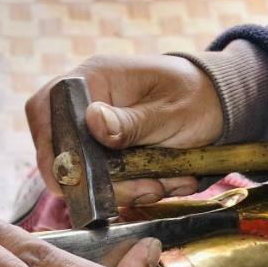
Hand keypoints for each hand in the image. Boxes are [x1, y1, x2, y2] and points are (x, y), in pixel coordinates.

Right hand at [25, 54, 223, 204]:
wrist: (221, 104)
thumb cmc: (197, 97)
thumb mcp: (170, 112)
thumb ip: (132, 121)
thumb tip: (93, 123)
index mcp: (94, 77)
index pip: (45, 109)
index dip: (51, 148)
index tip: (79, 180)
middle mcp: (86, 102)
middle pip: (62, 150)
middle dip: (102, 181)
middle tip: (146, 188)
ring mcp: (95, 128)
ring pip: (86, 173)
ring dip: (124, 189)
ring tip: (164, 183)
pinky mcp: (108, 150)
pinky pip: (107, 179)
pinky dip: (133, 189)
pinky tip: (164, 182)